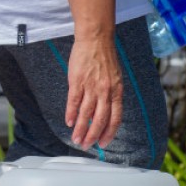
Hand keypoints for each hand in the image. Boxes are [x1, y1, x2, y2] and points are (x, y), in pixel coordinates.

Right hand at [64, 34, 123, 149]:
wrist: (96, 39)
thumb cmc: (105, 57)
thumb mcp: (115, 78)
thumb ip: (111, 95)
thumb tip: (104, 112)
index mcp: (117, 91)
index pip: (115, 118)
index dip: (109, 133)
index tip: (104, 143)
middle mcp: (106, 91)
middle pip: (100, 120)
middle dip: (93, 136)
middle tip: (87, 146)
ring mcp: (91, 87)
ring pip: (86, 114)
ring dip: (80, 129)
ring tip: (76, 139)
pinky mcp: (77, 81)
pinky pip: (74, 101)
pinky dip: (71, 114)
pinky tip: (68, 122)